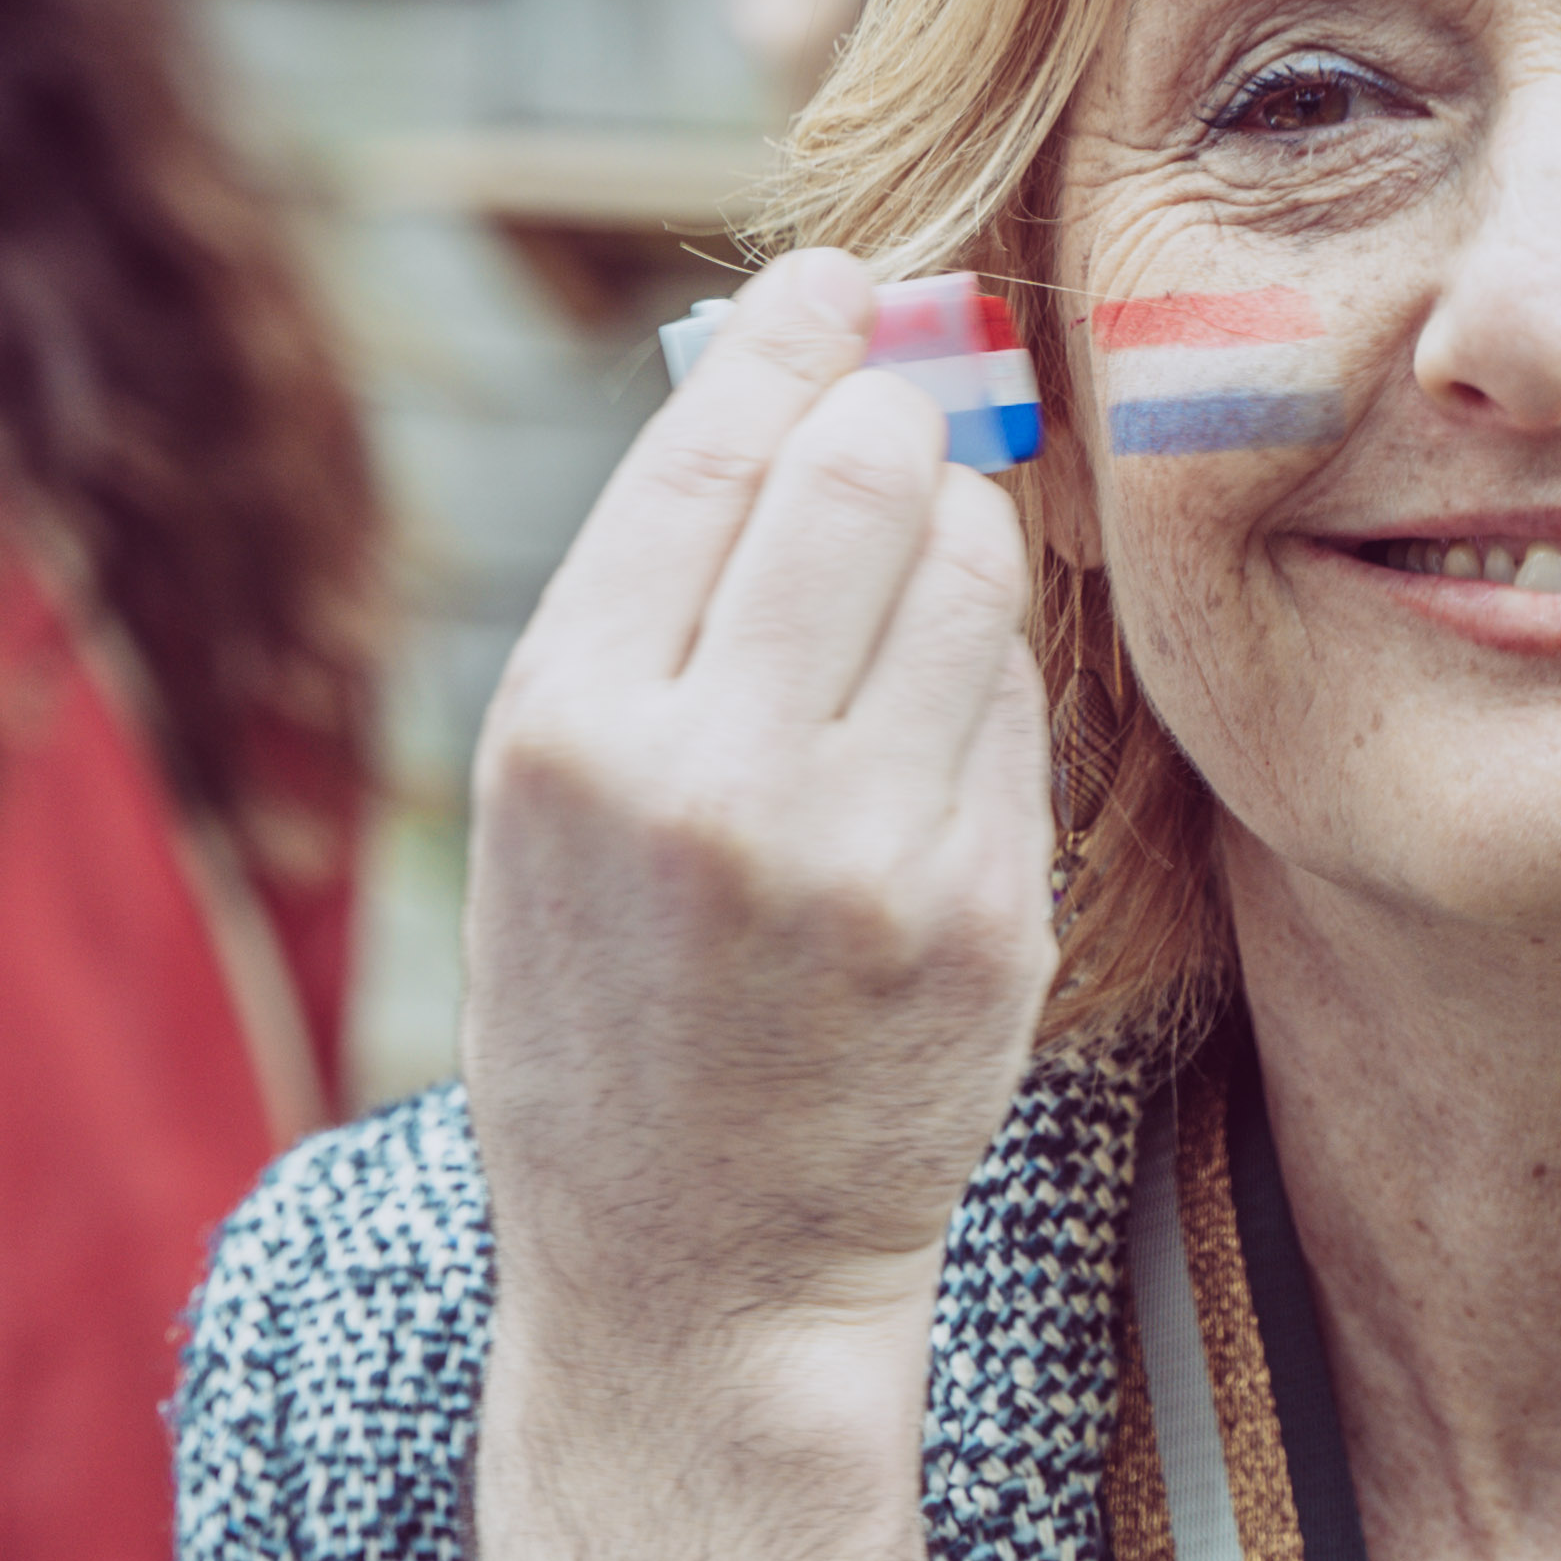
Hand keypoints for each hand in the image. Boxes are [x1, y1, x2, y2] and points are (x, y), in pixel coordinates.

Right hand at [463, 247, 1052, 1368]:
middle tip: (899, 412)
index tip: (842, 281)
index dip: (794, 339)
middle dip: (893, 422)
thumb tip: (786, 382)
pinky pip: (1017, 710)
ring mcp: (860, 853)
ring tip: (899, 605)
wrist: (695, 1278)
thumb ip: (644, 610)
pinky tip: (925, 741)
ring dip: (955, 548)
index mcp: (569, 730)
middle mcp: (712, 778)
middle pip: (866, 476)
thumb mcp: (542, 810)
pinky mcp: (980, 917)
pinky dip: (984, 688)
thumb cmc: (599, 1019)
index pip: (713, 452)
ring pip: (972, 575)